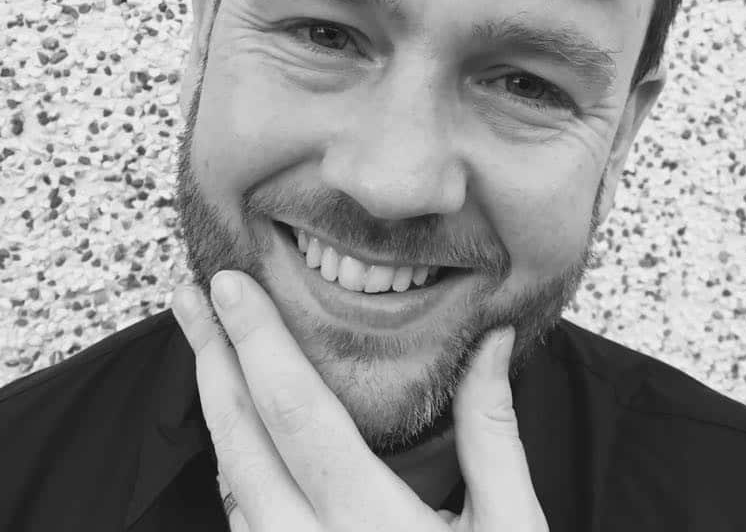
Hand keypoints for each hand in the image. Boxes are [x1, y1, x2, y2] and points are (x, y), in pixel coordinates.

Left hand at [171, 270, 548, 530]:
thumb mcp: (511, 530)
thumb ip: (493, 431)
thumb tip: (494, 339)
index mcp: (372, 525)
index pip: (296, 411)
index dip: (257, 340)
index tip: (229, 284)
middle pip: (239, 438)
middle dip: (210, 357)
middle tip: (189, 295)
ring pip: (229, 480)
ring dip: (214, 405)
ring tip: (206, 343)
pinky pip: (241, 521)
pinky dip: (234, 461)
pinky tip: (239, 425)